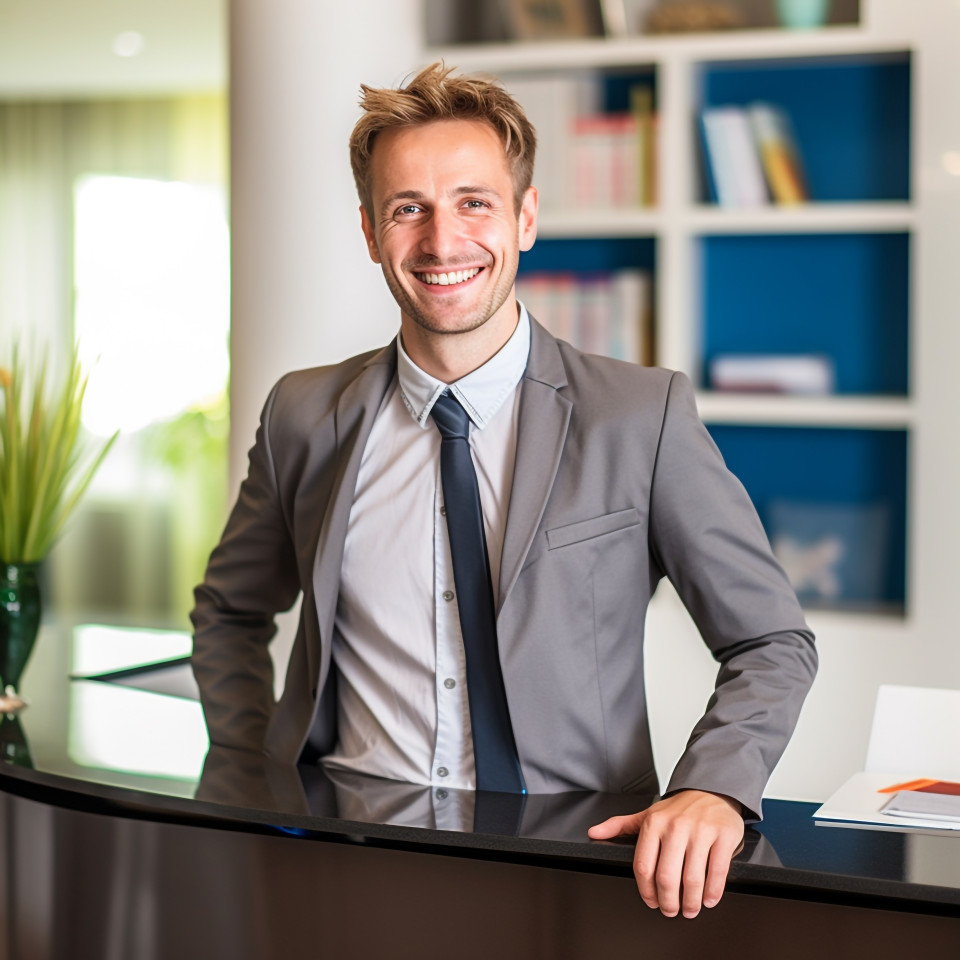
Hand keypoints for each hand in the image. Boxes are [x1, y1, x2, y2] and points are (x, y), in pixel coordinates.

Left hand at [587, 789, 743, 918]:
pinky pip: (717, 872)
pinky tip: (708, 899)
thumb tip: (594, 833)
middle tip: (671, 910)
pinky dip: (712, 892)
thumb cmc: (678, 809)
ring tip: (689, 908)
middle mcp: (676, 827)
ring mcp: (701, 831)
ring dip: (690, 902)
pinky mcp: (723, 836)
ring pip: (692, 879)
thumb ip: (619, 826)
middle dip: (668, 902)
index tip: (651, 902)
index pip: (643, 866)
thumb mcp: (646, 814)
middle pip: (667, 877)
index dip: (646, 891)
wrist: (711, 790)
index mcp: (654, 823)